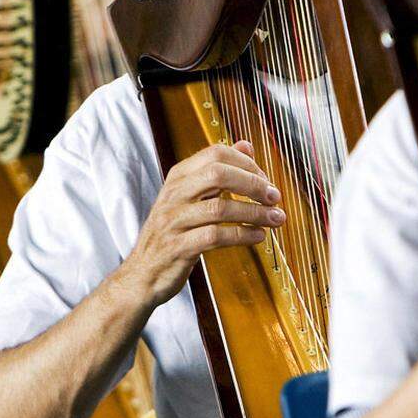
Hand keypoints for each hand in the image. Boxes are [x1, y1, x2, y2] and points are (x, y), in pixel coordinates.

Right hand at [122, 140, 284, 306]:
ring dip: (254, 213)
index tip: (265, 180)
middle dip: (253, 185)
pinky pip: (215, 237)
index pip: (216, 154)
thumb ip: (217, 171)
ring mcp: (174, 221)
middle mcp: (174, 194)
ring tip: (275, 219)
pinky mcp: (178, 248)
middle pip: (218, 175)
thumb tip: (245, 145)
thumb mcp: (190, 196)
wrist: (142, 273)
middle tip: (274, 198)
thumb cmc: (172, 233)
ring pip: (220, 208)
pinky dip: (242, 236)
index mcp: (178, 177)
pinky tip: (258, 236)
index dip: (246, 164)